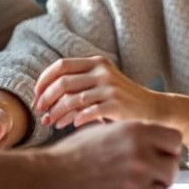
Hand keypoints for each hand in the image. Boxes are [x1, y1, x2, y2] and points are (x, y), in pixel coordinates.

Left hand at [33, 56, 163, 129]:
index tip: (36, 96)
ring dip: (56, 113)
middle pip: (62, 83)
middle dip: (46, 99)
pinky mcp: (117, 104)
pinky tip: (72, 125)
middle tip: (39, 113)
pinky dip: (76, 120)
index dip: (44, 80)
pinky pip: (88, 112)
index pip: (60, 66)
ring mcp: (110, 87)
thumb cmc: (120, 101)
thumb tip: (44, 102)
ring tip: (50, 123)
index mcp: (96, 63)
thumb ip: (77, 87)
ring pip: (72, 100)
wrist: (152, 110)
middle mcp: (102, 71)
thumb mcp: (100, 85)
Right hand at [39, 121, 181, 188]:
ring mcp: (136, 184)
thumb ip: (135, 135)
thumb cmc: (74, 153)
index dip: (166, 148)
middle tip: (141, 173)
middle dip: (161, 171)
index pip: (175, 140)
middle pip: (173, 167)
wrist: (47, 179)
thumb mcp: (106, 131)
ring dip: (147, 188)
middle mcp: (141, 156)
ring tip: (120, 183)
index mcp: (136, 132)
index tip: (157, 153)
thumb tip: (160, 142)